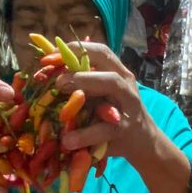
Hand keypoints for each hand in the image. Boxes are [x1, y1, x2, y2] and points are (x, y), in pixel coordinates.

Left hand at [56, 42, 165, 168]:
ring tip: (63, 100)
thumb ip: (82, 84)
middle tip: (57, 81)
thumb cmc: (113, 115)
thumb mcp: (99, 96)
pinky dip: (85, 135)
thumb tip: (48, 72)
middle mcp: (125, 84)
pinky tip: (67, 141)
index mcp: (117, 72)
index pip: (98, 52)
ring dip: (86, 86)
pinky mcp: (124, 130)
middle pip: (106, 63)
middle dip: (80, 71)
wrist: (142, 142)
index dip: (73, 50)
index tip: (49, 58)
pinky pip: (104, 129)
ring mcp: (128, 105)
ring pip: (111, 84)